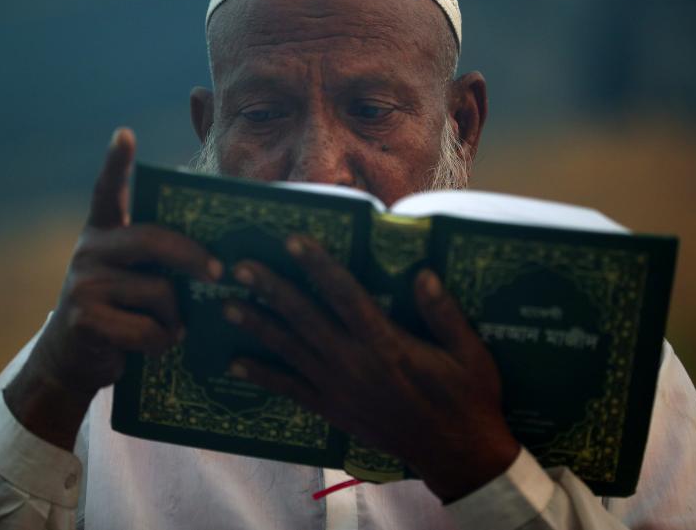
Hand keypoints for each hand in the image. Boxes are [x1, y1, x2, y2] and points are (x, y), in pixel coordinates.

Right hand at [4, 128, 221, 448]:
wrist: (71, 360)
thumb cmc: (119, 312)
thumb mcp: (133, 276)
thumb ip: (157, 258)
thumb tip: (215, 255)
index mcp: (102, 232)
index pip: (107, 191)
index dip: (116, 163)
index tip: (124, 134)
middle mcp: (88, 249)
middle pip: (152, 240)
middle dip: (193, 257)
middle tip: (219, 273)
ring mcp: (83, 283)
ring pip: (159, 292)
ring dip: (176, 318)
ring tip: (171, 328)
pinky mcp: (85, 318)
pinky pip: (148, 329)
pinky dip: (162, 343)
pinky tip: (155, 346)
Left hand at [223, 235, 519, 501]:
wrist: (457, 455)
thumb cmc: (467, 398)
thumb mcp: (469, 353)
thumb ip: (444, 313)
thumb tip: (421, 273)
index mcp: (386, 343)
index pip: (344, 294)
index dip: (317, 265)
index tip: (291, 240)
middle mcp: (354, 362)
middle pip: (304, 318)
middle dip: (271, 290)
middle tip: (240, 267)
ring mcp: (339, 388)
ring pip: (290, 350)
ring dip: (257, 327)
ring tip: (226, 306)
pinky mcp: (333, 410)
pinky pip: (291, 390)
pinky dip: (262, 377)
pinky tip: (235, 364)